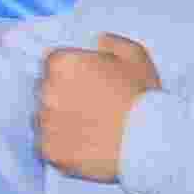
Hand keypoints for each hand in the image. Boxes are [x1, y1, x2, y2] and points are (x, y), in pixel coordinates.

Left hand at [33, 32, 156, 183]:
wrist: (150, 143)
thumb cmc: (143, 98)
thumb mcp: (135, 55)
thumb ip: (110, 43)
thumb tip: (97, 42)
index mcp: (62, 64)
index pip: (52, 63)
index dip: (70, 73)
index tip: (85, 83)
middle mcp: (47, 91)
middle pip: (46, 91)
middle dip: (63, 96)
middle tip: (89, 107)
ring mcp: (46, 123)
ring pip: (44, 119)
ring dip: (60, 121)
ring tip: (88, 129)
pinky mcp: (49, 151)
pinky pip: (47, 146)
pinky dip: (61, 146)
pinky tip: (83, 145)